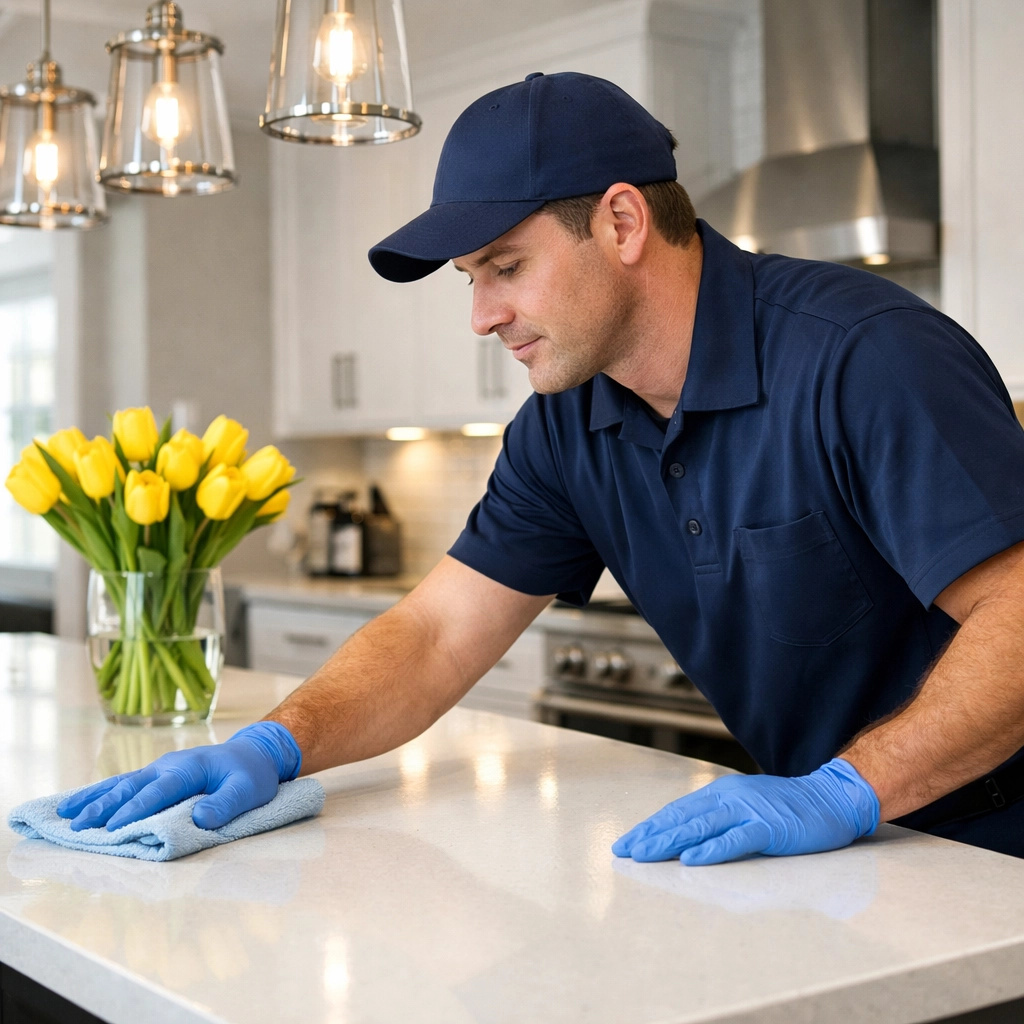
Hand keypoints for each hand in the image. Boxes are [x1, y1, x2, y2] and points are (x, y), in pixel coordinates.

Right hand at [56, 721, 302, 831]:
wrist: (253, 753)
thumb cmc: (251, 774)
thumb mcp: (249, 790)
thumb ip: (227, 803)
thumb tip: (200, 818)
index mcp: (189, 768)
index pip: (159, 791)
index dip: (137, 809)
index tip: (114, 827)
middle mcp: (168, 765)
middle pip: (131, 787)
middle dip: (103, 807)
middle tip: (77, 827)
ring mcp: (159, 768)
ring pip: (121, 783)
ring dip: (93, 799)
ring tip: (64, 814)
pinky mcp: (156, 775)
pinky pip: (125, 784)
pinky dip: (101, 793)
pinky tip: (79, 804)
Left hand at [612, 758, 878, 865]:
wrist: (831, 797)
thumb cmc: (786, 807)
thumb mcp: (745, 805)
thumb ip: (718, 816)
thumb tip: (686, 835)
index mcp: (721, 793)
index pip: (677, 811)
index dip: (651, 826)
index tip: (627, 841)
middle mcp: (729, 798)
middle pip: (682, 818)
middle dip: (650, 835)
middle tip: (624, 850)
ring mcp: (748, 811)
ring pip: (700, 827)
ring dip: (670, 841)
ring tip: (645, 854)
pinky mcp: (769, 828)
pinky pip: (735, 840)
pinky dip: (712, 850)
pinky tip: (692, 859)